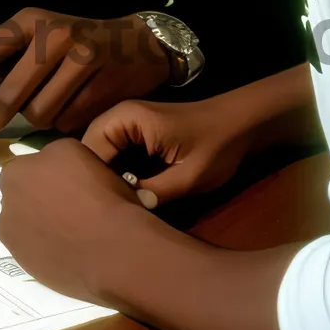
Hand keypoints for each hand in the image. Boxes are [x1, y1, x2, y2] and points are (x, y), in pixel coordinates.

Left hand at [0, 7, 170, 142]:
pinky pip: (68, 121)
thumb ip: (8, 63)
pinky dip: (67, 123)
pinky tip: (79, 106)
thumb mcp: (41, 39)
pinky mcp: (102, 80)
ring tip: (56, 104)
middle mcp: (54, 34)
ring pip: (40, 113)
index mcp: (29, 21)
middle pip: (12, 95)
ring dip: (41, 120)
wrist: (139, 43)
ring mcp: (81, 56)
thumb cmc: (79, 44)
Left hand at [0, 137, 146, 302]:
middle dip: (40, 197)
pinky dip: (48, 246)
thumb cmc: (95, 192)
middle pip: (22, 196)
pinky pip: (36, 249)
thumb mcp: (73, 149)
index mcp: (14, 174)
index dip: (50, 171)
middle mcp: (5, 207)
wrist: (109, 248)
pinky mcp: (26, 266)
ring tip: (72, 228)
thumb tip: (48, 170)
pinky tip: (71, 246)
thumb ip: (50, 155)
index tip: (70, 178)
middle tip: (71, 202)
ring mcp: (14, 240)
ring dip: (42, 222)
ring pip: (27, 224)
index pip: (27, 167)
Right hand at [81, 97, 252, 208]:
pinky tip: (122, 195)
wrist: (242, 123)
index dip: (92, 182)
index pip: (89, 151)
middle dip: (93, 180)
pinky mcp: (136, 132)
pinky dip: (114, 172)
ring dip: (103, 177)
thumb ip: (154, 193)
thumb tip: (123, 213)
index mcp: (128, 119)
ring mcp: (127, 122)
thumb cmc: (217, 144)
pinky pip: (113, 152)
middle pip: (88, 151)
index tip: (100, 210)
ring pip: (99, 153)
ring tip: (108, 207)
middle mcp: (120, 116)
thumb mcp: (188, 176)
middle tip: (102, 212)